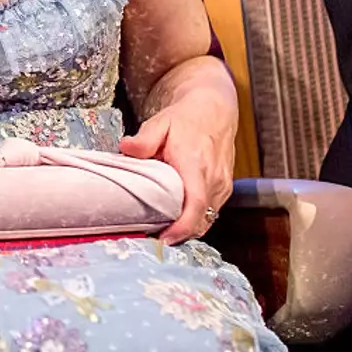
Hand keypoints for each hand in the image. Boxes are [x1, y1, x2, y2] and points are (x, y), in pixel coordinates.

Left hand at [119, 97, 235, 244]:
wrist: (214, 111)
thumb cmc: (185, 118)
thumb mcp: (160, 123)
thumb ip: (144, 139)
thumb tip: (126, 149)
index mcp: (196, 164)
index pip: (195, 202)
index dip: (182, 225)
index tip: (165, 239)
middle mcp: (214, 178)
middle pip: (201, 218)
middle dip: (180, 234)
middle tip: (153, 241)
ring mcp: (222, 185)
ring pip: (208, 218)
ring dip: (188, 229)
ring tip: (162, 233)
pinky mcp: (224, 188)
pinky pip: (212, 212)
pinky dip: (196, 220)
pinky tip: (178, 220)